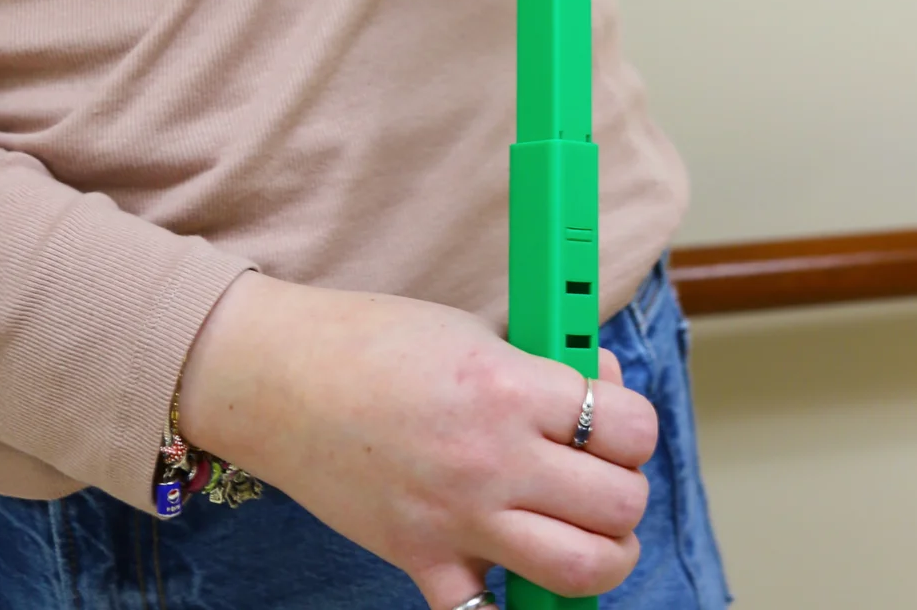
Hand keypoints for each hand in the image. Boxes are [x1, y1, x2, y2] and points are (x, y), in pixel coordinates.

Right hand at [178, 272, 658, 608]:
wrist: (281, 377)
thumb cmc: (375, 341)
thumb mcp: (476, 332)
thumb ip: (542, 369)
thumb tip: (602, 392)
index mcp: (512, 388)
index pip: (628, 425)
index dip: (635, 426)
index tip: (617, 424)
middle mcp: (494, 460)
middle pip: (620, 503)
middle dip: (627, 490)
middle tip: (604, 476)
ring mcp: (458, 519)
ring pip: (581, 570)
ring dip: (603, 554)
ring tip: (586, 531)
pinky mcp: (420, 560)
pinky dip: (512, 602)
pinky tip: (517, 573)